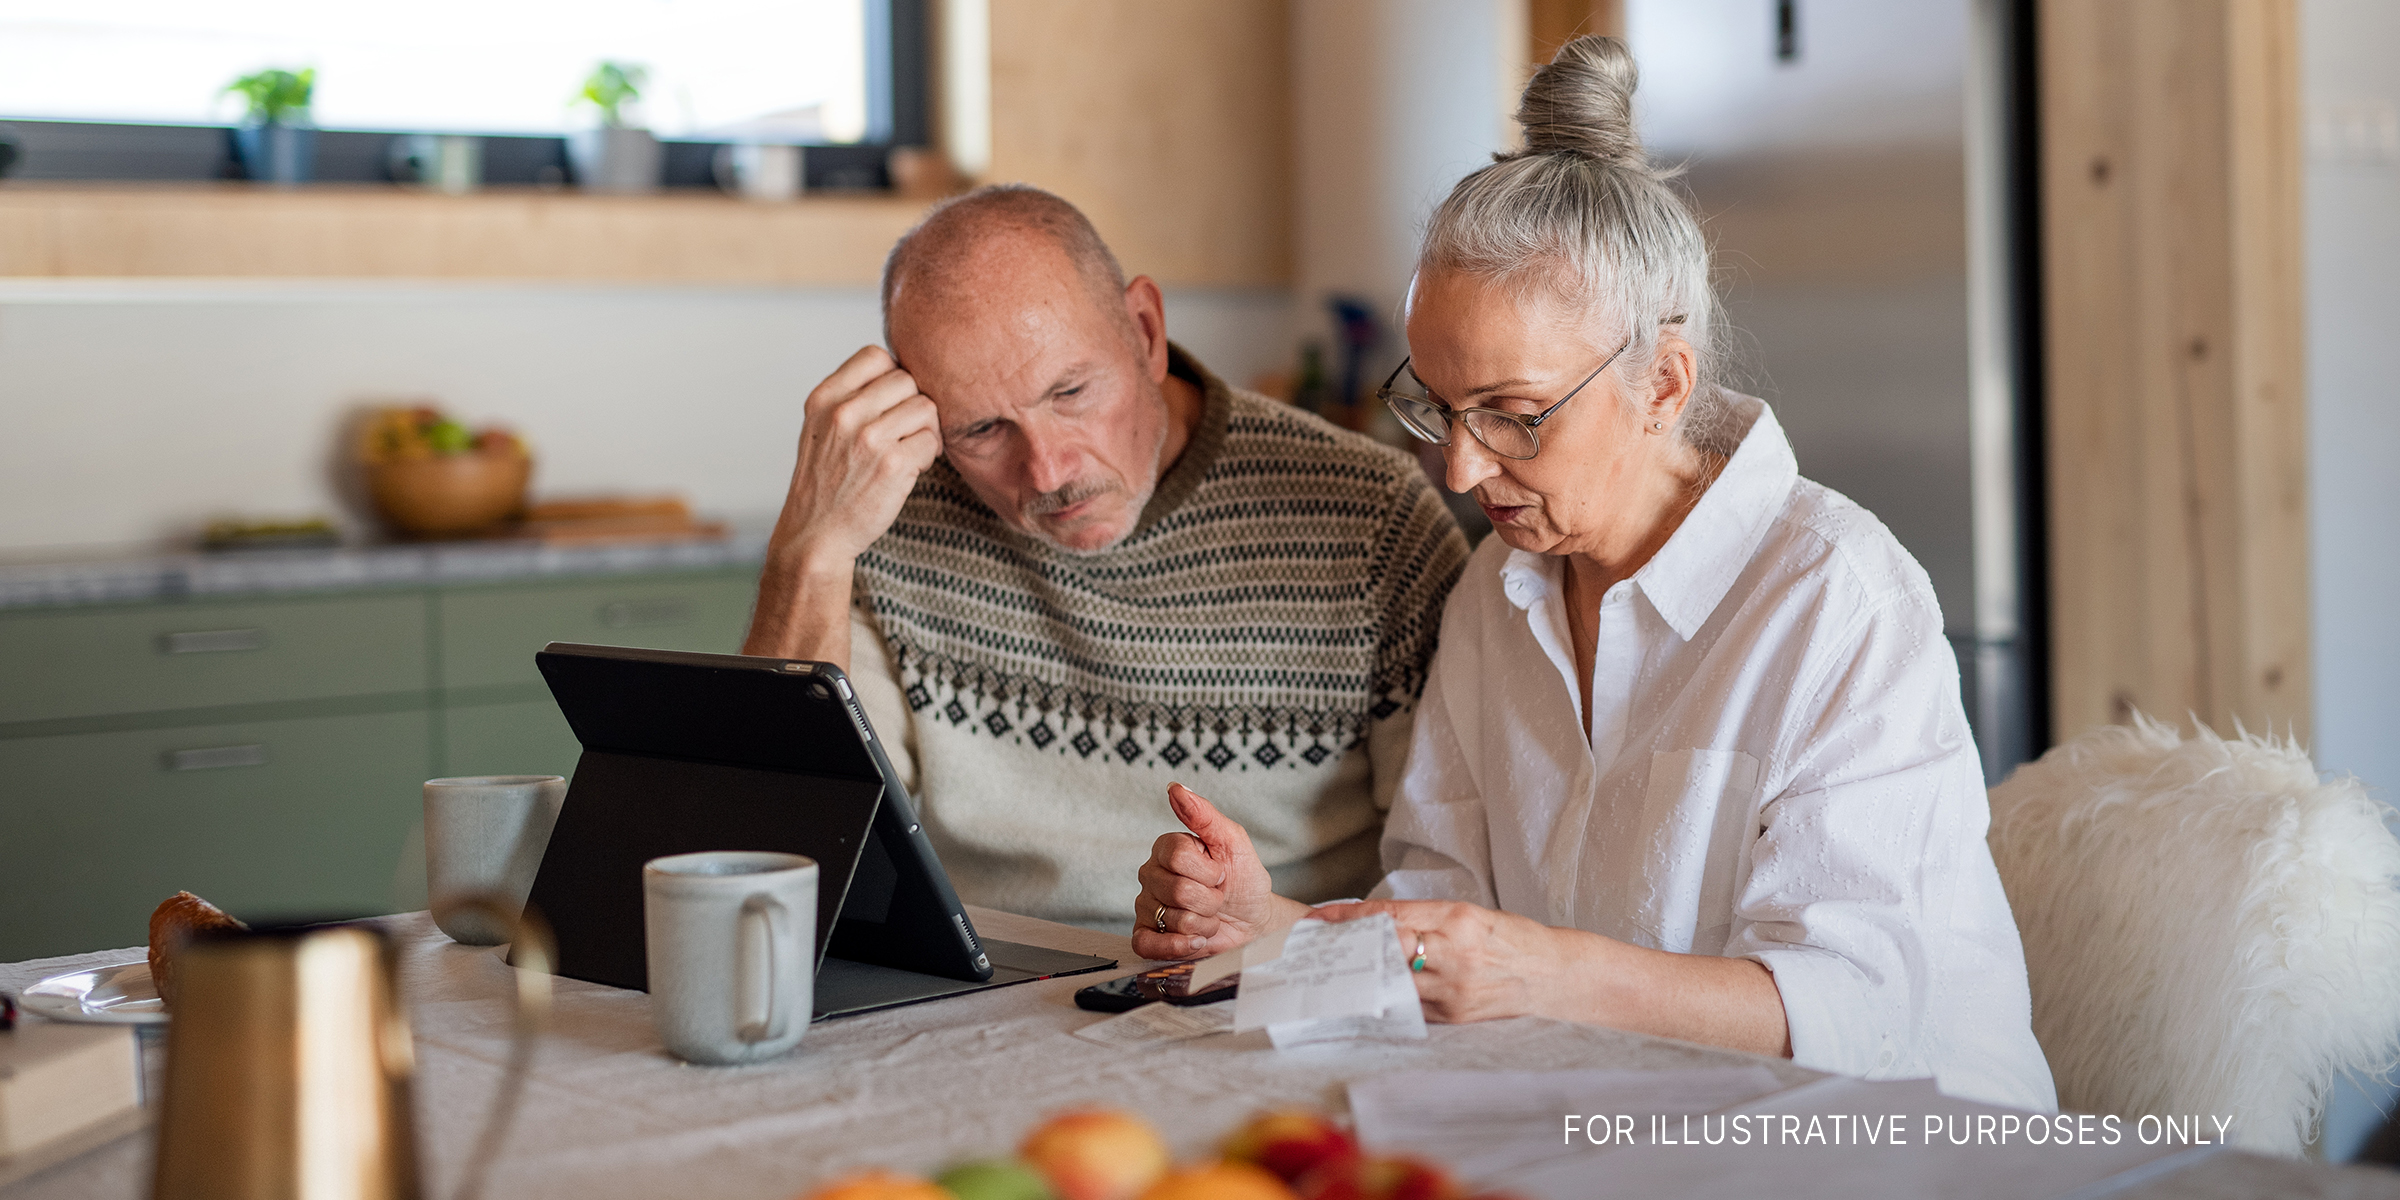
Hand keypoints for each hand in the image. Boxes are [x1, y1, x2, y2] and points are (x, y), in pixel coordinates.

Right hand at [743, 347, 941, 662]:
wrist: (814, 534)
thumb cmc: (825, 481)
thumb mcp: (821, 427)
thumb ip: (851, 396)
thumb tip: (902, 371)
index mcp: (824, 398)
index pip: (875, 355)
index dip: (892, 376)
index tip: (889, 402)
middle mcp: (844, 413)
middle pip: (907, 380)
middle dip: (912, 405)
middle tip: (904, 431)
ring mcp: (869, 439)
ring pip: (926, 408)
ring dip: (926, 429)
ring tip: (909, 449)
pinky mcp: (893, 465)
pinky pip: (933, 440)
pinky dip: (929, 455)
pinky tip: (911, 468)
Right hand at [1131, 784, 1296, 960]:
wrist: (1253, 921)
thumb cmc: (1244, 880)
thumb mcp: (1233, 841)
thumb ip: (1204, 814)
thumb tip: (1176, 788)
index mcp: (1167, 848)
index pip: (1177, 856)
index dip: (1208, 871)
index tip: (1221, 873)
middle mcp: (1151, 874)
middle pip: (1176, 890)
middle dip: (1210, 900)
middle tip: (1217, 897)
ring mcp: (1146, 906)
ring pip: (1171, 919)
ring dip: (1203, 924)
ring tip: (1209, 917)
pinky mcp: (1146, 936)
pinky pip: (1146, 944)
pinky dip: (1178, 946)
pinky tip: (1196, 940)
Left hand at [1309, 899, 1563, 1022]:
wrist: (1553, 977)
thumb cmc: (1511, 940)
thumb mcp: (1469, 915)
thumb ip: (1423, 919)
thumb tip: (1372, 923)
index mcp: (1458, 921)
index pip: (1390, 917)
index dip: (1349, 918)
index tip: (1319, 918)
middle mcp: (1454, 956)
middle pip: (1383, 951)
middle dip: (1346, 948)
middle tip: (1315, 945)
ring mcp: (1453, 992)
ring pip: (1389, 982)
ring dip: (1359, 975)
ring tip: (1333, 968)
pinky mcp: (1453, 1018)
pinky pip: (1408, 1005)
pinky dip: (1385, 996)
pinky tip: (1365, 992)